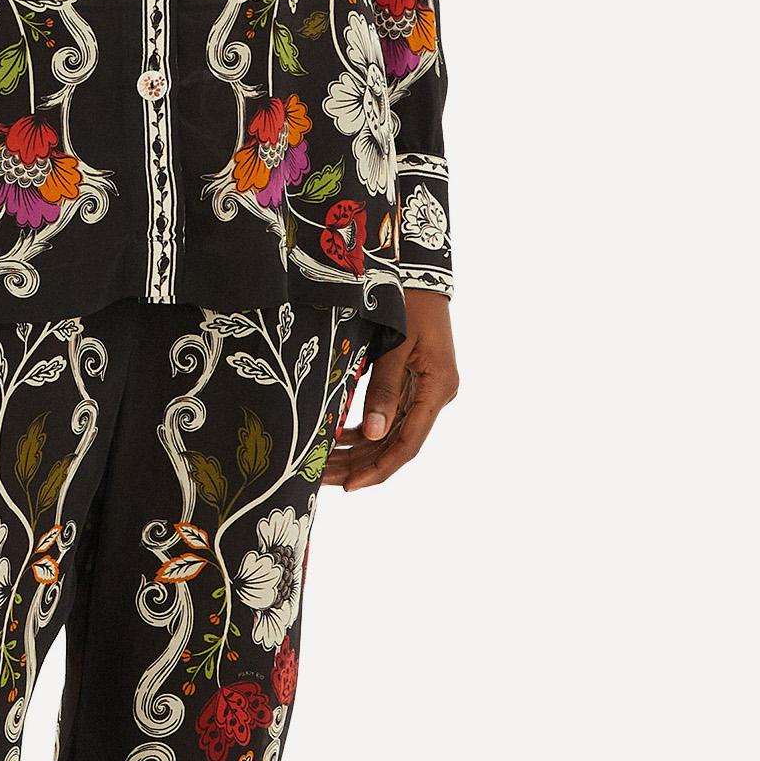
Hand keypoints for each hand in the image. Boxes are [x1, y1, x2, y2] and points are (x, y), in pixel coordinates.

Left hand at [326, 291, 456, 490]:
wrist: (420, 274)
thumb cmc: (408, 302)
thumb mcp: (394, 344)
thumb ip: (382, 389)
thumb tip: (371, 434)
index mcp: (437, 388)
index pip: (407, 444)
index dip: (379, 468)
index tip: (350, 486)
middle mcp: (435, 396)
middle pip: (396, 444)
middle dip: (360, 465)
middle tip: (323, 479)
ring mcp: (425, 391)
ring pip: (390, 434)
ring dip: (359, 451)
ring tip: (324, 465)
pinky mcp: (413, 384)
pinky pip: (388, 417)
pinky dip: (364, 431)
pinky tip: (338, 440)